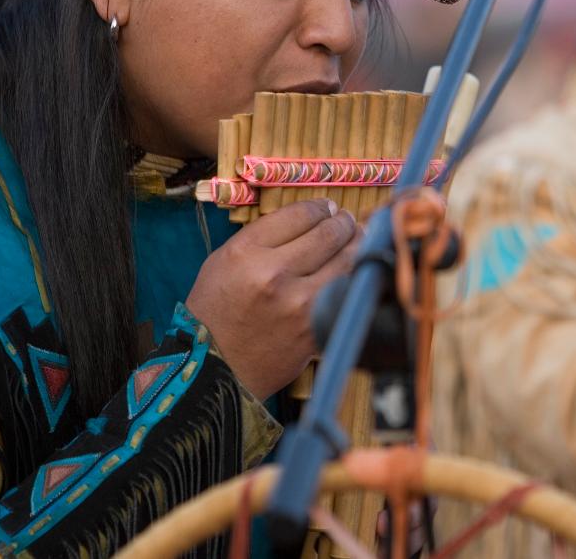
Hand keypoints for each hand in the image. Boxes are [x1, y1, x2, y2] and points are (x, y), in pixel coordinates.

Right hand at [186, 199, 361, 399]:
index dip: (320, 207)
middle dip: (344, 222)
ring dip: (357, 244)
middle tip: (347, 220)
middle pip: (327, 234)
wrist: (216, 368)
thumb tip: (311, 218)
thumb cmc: (217, 312)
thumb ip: (262, 237)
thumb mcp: (224, 262)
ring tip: (359, 237)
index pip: (298, 215)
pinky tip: (356, 267)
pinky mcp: (317, 327)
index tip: (328, 208)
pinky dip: (355, 275)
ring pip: (346, 260)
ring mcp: (299, 304)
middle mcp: (273, 274)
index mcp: (245, 253)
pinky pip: (347, 290)